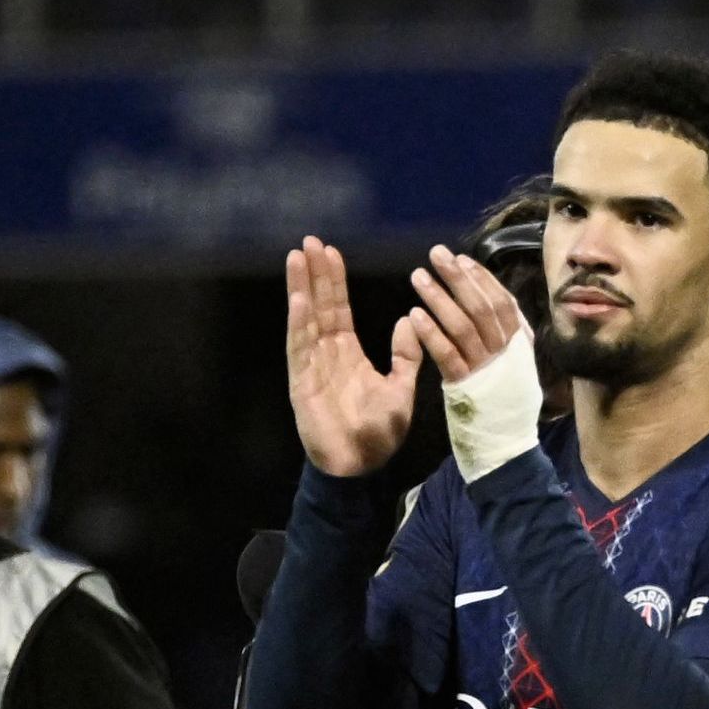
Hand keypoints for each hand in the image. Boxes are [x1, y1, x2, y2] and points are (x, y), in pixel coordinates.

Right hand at [285, 237, 424, 478]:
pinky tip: (298, 300)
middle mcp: (326, 355)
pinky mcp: (302, 383)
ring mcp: (311, 367)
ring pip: (305, 320)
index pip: (338, 309)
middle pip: (319, 306)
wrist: (360, 467)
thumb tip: (410, 320)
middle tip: (310, 241)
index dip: (335, 281)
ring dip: (301, 289)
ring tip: (297, 257)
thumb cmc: (378, 433)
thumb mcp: (401, 388)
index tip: (332, 252)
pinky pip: (300, 348)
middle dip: (315, 274)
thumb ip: (406, 356)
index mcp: (348, 354)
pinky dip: (299, 324)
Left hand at [406, 246, 547, 482]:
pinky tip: (414, 316)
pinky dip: (431, 334)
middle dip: (458, 278)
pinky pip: (448, 355)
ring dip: (440, 299)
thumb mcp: (516, 368)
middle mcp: (506, 353)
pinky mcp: (468, 386)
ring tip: (418, 278)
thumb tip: (499, 306)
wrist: (508, 450)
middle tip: (436, 254)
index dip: (481, 279)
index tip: (461, 259)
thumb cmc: (506, 407)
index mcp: (519, 345)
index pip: (501, 302)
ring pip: (464, 326)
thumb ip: (507, 339)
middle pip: (482, 307)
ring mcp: (488, 369)